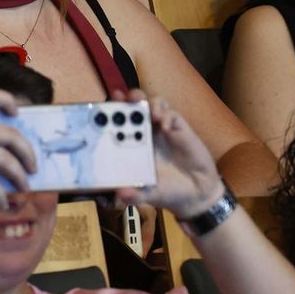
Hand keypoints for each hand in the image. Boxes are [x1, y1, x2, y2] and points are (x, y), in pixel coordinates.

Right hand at [0, 88, 38, 213]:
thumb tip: (15, 155)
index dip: (7, 100)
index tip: (17, 113)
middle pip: (11, 135)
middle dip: (28, 153)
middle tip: (33, 167)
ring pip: (8, 161)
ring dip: (21, 178)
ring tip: (24, 188)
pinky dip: (2, 197)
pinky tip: (3, 204)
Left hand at [105, 92, 223, 219]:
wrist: (197, 193)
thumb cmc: (167, 191)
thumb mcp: (148, 195)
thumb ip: (135, 195)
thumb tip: (120, 196)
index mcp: (129, 147)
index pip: (114, 125)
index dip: (106, 115)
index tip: (97, 109)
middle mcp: (143, 134)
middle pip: (130, 108)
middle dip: (123, 99)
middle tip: (119, 97)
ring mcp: (161, 129)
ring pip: (150, 104)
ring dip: (145, 102)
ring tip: (143, 105)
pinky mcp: (178, 128)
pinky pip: (170, 114)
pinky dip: (166, 116)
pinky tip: (166, 127)